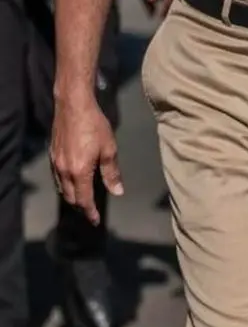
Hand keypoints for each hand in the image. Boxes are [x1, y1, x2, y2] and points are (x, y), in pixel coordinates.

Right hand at [50, 95, 122, 223]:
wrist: (73, 106)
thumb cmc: (94, 125)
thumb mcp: (109, 148)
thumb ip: (111, 173)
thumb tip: (117, 192)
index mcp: (79, 172)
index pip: (83, 199)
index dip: (90, 212)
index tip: (95, 221)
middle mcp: (64, 171)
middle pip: (70, 197)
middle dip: (81, 206)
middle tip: (90, 210)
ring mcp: (55, 163)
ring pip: (62, 188)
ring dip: (72, 196)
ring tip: (82, 198)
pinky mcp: (52, 155)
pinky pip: (57, 177)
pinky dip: (65, 184)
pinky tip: (73, 181)